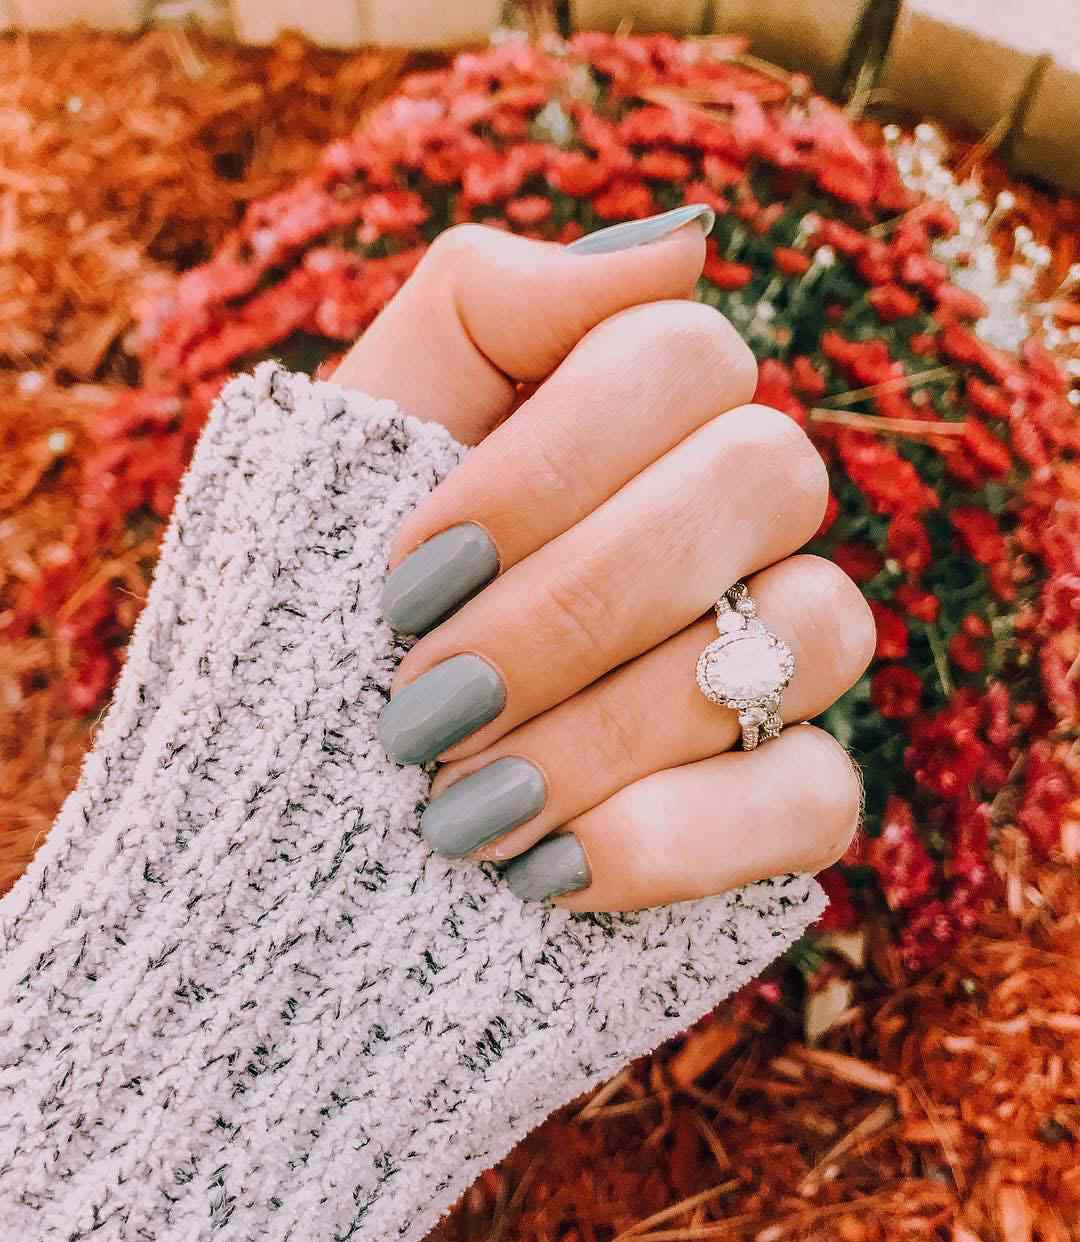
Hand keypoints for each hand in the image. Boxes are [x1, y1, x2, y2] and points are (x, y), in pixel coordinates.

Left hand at [332, 206, 871, 911]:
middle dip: (574, 603)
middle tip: (422, 703)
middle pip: (768, 473)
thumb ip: (488, 306)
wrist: (287, 826)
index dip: (548, 467)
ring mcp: (768, 664)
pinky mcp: (777, 801)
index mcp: (630, 423)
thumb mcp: (354, 446)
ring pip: (815, 629)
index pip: (684, 355)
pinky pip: (816, 797)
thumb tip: (689, 238)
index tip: (406, 580)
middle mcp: (728, 526)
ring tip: (456, 810)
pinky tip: (542, 872)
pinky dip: (674, 840)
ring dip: (611, 725)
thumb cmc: (314, 622)